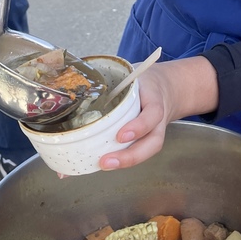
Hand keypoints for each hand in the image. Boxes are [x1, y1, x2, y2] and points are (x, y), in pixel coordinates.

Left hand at [98, 57, 219, 170]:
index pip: (152, 114)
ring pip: (148, 150)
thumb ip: (112, 78)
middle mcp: (158, 120)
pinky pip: (140, 150)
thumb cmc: (143, 81)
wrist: (167, 87)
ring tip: (104, 166)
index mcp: (154, 98)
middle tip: (105, 162)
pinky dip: (123, 159)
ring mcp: (155, 131)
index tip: (121, 136)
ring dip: (126, 162)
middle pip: (153, 142)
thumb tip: (74, 82)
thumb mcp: (133, 73)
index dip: (139, 126)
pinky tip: (104, 164)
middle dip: (131, 156)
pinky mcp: (148, 138)